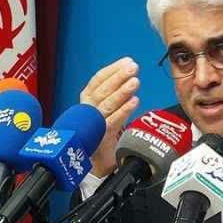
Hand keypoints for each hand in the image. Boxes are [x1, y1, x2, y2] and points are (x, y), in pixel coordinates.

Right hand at [80, 57, 139, 176]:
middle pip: (103, 89)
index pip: (98, 79)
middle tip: (133, 67)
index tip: (127, 61)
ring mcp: (92, 123)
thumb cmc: (101, 131)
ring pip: (107, 103)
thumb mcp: (107, 109)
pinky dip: (123, 111)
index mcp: (87, 99)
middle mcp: (87, 109)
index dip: (113, 69)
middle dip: (119, 76)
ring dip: (122, 91)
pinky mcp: (99, 136)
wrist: (93, 162)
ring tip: (135, 81)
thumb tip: (131, 76)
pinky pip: (112, 121)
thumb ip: (115, 94)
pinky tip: (134, 102)